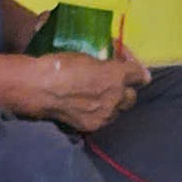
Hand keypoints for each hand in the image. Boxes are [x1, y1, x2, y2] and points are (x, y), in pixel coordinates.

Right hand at [27, 51, 148, 133]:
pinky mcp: (93, 126)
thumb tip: (111, 63)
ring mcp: (105, 114)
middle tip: (113, 87)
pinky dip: (99, 115)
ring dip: (113, 105)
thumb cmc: (61, 65)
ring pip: (118, 111)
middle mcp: (116, 96)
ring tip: (99, 100)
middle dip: (125, 91)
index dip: (138, 72)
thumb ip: (105, 63)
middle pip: (132, 97)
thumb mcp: (87, 55)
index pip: (140, 75)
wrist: (41, 89)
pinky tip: (88, 109)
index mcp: (117, 75)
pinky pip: (103, 120)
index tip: (133, 72)